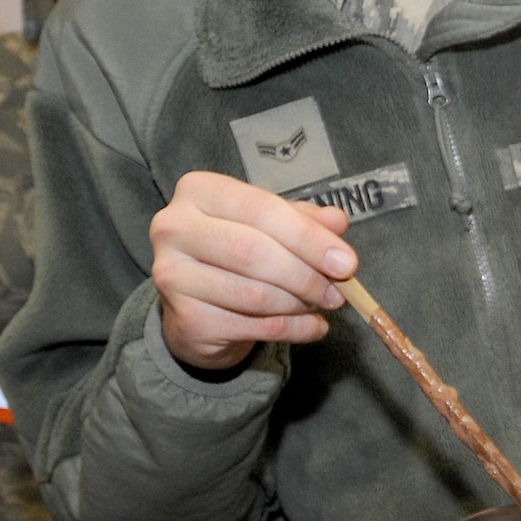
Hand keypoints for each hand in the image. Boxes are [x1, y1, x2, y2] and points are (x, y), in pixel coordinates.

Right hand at [149, 171, 357, 371]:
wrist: (199, 305)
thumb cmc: (240, 250)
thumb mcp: (275, 226)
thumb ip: (306, 220)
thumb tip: (337, 222)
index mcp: (199, 191)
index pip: (263, 210)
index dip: (310, 238)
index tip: (348, 263)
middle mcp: (174, 228)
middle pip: (254, 253)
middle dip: (307, 276)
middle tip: (339, 292)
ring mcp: (172, 275)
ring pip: (254, 294)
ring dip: (300, 304)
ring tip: (321, 304)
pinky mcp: (185, 318)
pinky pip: (253, 327)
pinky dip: (293, 329)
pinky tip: (311, 326)